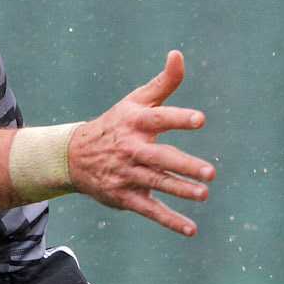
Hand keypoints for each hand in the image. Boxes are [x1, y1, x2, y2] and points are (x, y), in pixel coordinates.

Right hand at [68, 50, 214, 236]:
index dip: (178, 119)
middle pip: (160, 157)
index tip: (199, 120)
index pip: (159, 119)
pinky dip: (169, 219)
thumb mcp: (136, 101)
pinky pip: (149, 209)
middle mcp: (131, 148)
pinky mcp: (124, 196)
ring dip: (180, 190)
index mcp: (135, 122)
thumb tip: (178, 54)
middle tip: (210, 173)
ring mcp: (127, 174)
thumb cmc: (116, 124)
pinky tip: (190, 228)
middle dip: (184, 165)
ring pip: (156, 183)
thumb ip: (163, 83)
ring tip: (204, 194)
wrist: (73, 156)